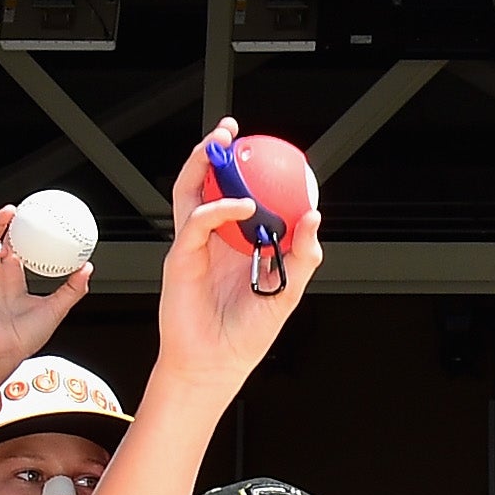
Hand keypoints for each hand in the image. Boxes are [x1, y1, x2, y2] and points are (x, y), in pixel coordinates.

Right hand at [0, 209, 89, 367]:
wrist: (5, 355)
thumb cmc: (26, 337)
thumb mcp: (56, 309)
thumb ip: (73, 289)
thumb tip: (88, 267)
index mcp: (13, 276)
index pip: (13, 243)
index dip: (18, 228)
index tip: (31, 215)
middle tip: (13, 211)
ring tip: (0, 247)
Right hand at [154, 120, 317, 391]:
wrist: (216, 364)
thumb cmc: (247, 332)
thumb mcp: (287, 290)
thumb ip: (302, 255)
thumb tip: (314, 217)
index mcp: (236, 243)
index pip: (237, 195)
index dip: (245, 170)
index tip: (262, 147)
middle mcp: (212, 239)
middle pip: (205, 184)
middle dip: (212, 152)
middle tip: (230, 130)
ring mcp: (193, 246)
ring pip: (190, 193)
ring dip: (202, 165)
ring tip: (219, 145)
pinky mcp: (180, 259)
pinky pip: (196, 223)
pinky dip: (217, 209)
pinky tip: (241, 204)